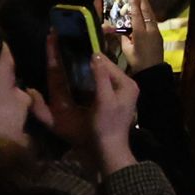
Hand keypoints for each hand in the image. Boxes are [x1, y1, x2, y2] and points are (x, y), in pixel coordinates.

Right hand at [48, 38, 138, 174]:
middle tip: (68, 50)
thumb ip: (101, 78)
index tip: (74, 43)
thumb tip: (95, 55)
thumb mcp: (103, 101)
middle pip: (104, 67)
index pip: (107, 62)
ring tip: (69, 61)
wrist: (108, 151)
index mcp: (126, 83)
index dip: (91, 53)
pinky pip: (99, 85)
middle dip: (88, 60)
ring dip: (87, 70)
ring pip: (101, 76)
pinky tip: (75, 79)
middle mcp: (127, 85)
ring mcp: (119, 94)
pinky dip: (88, 81)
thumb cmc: (104, 127)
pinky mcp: (112, 102)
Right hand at [116, 0, 162, 72]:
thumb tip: (120, 30)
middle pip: (147, 12)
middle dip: (143, 1)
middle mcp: (150, 29)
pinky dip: (149, 13)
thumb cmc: (137, 60)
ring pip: (151, 15)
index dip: (135, 4)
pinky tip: (146, 11)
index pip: (137, 15)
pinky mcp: (158, 34)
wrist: (153, 69)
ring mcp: (156, 31)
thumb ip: (123, 37)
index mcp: (140, 33)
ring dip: (146, 6)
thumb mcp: (126, 49)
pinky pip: (153, 20)